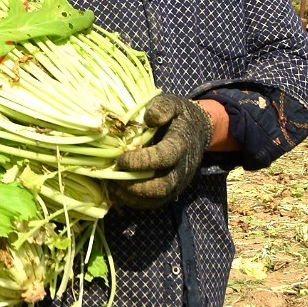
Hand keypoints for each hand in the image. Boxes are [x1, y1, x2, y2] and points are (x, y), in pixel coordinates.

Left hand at [111, 94, 212, 209]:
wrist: (197, 131)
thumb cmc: (178, 116)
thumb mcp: (172, 103)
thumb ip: (162, 107)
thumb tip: (150, 118)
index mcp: (181, 145)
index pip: (163, 158)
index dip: (140, 162)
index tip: (120, 158)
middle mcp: (181, 168)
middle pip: (161, 186)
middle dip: (134, 185)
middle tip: (113, 176)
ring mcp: (177, 182)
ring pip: (156, 198)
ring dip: (131, 196)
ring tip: (110, 185)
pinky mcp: (171, 190)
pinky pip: (153, 203)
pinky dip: (133, 201)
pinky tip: (116, 191)